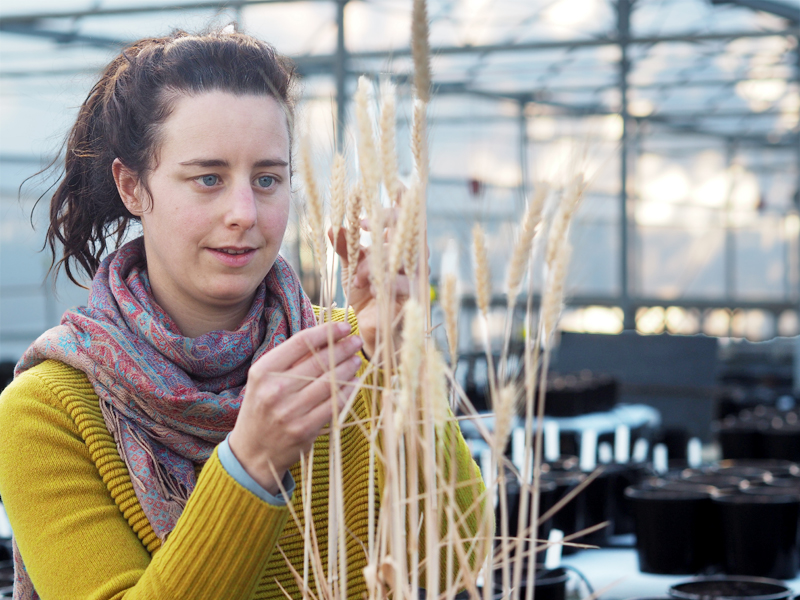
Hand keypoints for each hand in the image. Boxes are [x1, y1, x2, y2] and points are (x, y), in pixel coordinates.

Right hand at [228, 322, 362, 494]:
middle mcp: (275, 389)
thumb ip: (290, 360)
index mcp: (263, 371)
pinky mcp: (304, 430)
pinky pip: (333, 405)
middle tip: (356, 341)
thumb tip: (326, 338)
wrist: (252, 452)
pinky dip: (348, 392)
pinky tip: (355, 383)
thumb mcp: (265, 380)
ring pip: (329, 382)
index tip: (343, 327)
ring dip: (348, 368)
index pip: (301, 342)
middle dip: (342, 348)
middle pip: (318, 361)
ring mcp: (290, 411)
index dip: (326, 331)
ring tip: (357, 360)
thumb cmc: (262, 409)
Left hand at [329, 219, 410, 360]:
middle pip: (408, 226)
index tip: (361, 220)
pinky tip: (371, 289)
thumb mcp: (351, 266)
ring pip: (400, 254)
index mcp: (396, 243)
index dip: (390, 207)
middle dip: (383, 224)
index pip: (403, 215)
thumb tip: (331, 226)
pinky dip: (383, 282)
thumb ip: (345, 246)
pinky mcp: (415, 293)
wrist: (368, 325)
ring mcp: (416, 273)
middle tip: (362, 229)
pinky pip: (403, 281)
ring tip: (358, 280)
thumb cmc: (363, 292)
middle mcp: (410, 254)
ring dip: (373, 264)